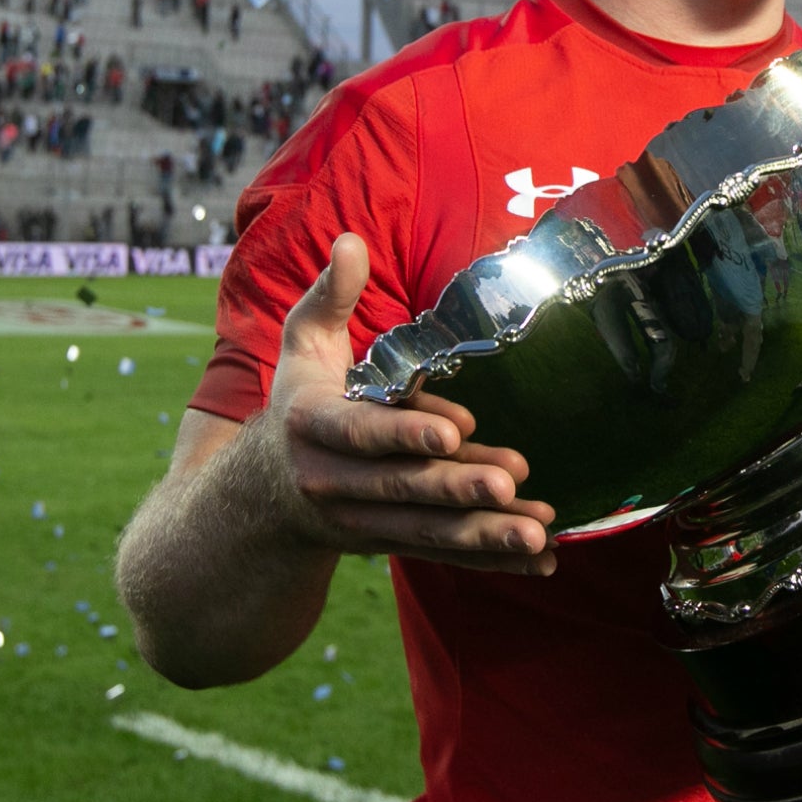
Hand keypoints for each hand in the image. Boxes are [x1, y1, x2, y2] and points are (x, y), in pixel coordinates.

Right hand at [254, 233, 556, 575]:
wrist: (260, 497)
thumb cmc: (294, 402)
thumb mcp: (301, 344)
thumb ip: (328, 296)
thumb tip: (350, 241)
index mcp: (312, 427)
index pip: (361, 432)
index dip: (406, 433)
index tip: (456, 431)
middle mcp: (333, 483)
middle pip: (402, 488)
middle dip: (457, 487)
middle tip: (509, 481)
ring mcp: (362, 522)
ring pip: (428, 531)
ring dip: (485, 534)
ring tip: (539, 532)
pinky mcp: (390, 543)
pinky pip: (444, 554)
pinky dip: (490, 560)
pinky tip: (542, 559)